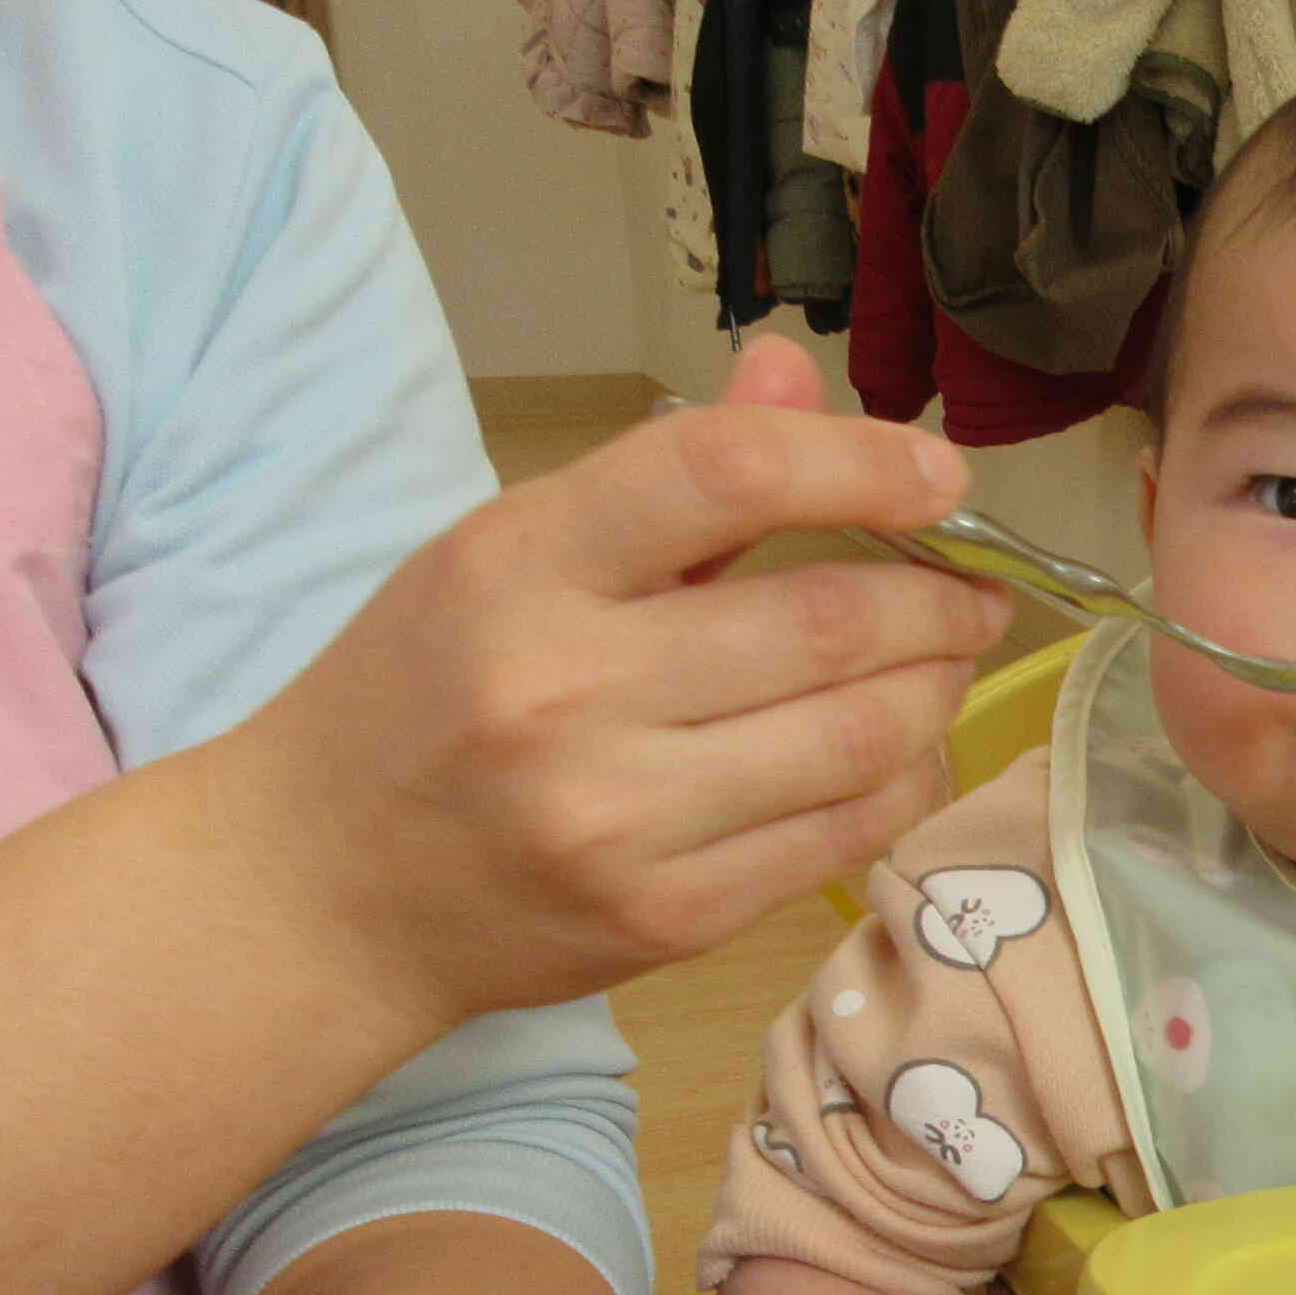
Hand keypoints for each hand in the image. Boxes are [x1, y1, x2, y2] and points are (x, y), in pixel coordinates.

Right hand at [223, 336, 1013, 1039]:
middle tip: (971, 594)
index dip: (861, 463)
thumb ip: (669, 476)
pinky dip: (904, 781)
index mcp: (516, 565)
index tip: (939, 473)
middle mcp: (565, 689)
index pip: (723, 473)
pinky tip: (902, 750)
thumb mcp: (508, 555)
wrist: (324, 889)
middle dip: (936, 602)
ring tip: (945, 665)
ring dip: (935, 692)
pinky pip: (844, 835)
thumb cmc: (420, 699)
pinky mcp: (668, 916)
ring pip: (859, 737)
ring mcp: (620, 816)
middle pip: (825, 623)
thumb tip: (799, 378)